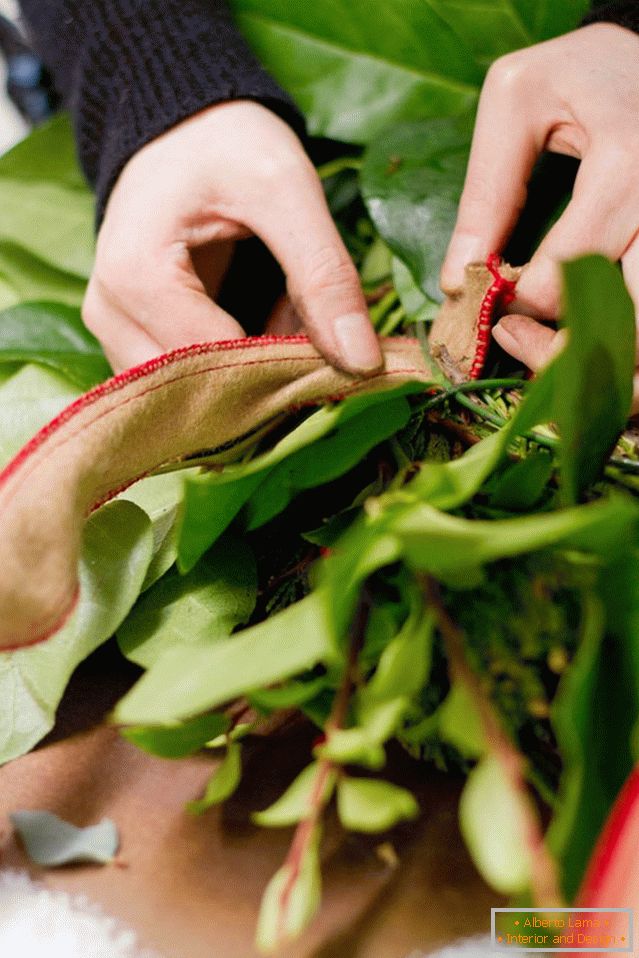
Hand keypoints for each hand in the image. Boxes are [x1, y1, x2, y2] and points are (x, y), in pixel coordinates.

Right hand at [83, 100, 381, 374]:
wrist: (183, 127)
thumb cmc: (227, 144)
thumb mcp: (287, 191)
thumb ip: (325, 275)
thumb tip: (364, 363)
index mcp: (136, 275)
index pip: (215, 365)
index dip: (283, 374)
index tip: (343, 368)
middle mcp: (109, 314)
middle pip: (196, 393)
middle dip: (268, 383)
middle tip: (327, 355)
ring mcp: (113, 332)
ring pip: (193, 399)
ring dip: (253, 381)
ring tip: (294, 331)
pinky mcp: (130, 339)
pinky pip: (186, 385)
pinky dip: (237, 372)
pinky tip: (270, 333)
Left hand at [441, 24, 638, 401]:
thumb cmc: (579, 71)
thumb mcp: (516, 100)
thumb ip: (486, 191)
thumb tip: (454, 282)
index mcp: (626, 167)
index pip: (564, 280)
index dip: (514, 306)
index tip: (488, 294)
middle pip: (624, 327)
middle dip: (561, 352)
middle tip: (518, 336)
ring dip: (599, 360)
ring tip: (553, 342)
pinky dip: (620, 342)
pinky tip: (588, 332)